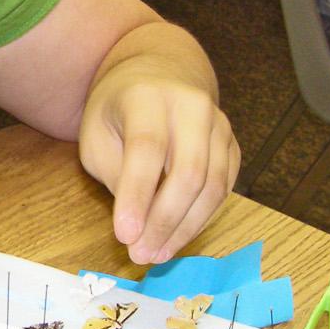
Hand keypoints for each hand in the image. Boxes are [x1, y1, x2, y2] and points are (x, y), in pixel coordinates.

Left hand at [79, 62, 238, 265]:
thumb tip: (137, 226)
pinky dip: (200, 220)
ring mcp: (219, 125)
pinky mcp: (232, 146)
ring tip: (156, 254)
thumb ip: (116, 173)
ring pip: (212, 186)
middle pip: (188, 171)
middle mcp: (191, 106)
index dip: (136, 196)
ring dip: (184, 228)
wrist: (160, 74)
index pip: (147, 149)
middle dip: (163, 221)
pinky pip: (223, 191)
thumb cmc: (118, 110)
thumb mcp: (97, 135)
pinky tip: (176, 238)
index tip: (124, 235)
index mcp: (148, 97)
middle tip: (140, 254)